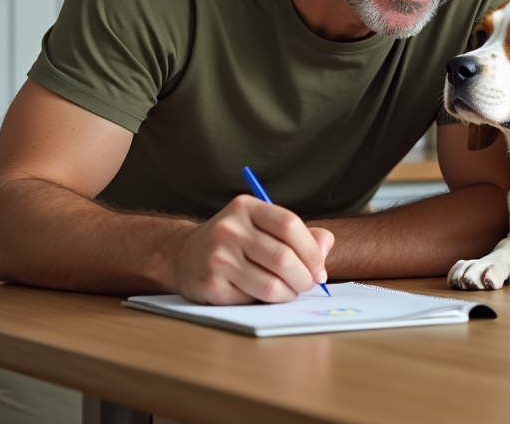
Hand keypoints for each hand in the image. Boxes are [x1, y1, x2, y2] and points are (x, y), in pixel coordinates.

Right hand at [170, 195, 333, 304]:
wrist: (183, 255)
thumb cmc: (234, 242)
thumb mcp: (261, 226)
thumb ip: (298, 234)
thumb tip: (325, 246)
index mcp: (246, 207)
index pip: (289, 225)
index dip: (311, 250)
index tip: (320, 268)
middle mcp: (230, 229)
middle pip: (283, 257)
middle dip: (304, 277)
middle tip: (309, 284)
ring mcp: (218, 257)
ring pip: (271, 283)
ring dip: (289, 293)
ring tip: (290, 291)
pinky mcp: (211, 284)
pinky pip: (253, 298)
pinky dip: (268, 302)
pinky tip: (265, 296)